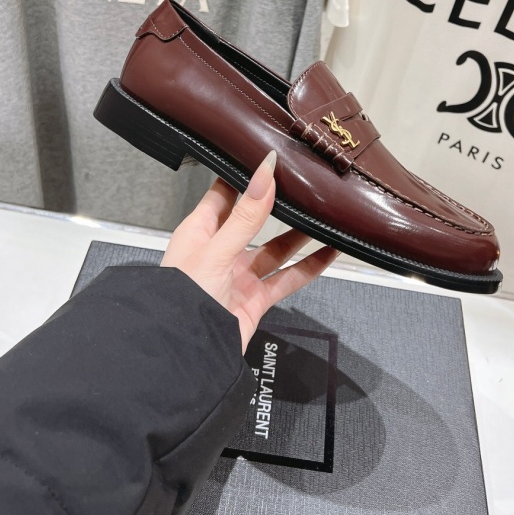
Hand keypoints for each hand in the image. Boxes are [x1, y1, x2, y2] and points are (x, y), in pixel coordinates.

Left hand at [161, 151, 337, 350]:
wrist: (185, 355)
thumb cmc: (183, 298)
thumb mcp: (217, 249)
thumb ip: (246, 215)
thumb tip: (266, 172)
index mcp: (199, 231)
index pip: (224, 194)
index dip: (245, 176)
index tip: (270, 159)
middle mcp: (219, 250)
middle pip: (253, 219)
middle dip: (277, 204)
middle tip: (304, 183)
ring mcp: (238, 276)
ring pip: (275, 249)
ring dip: (299, 235)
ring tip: (325, 215)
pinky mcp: (255, 299)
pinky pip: (286, 279)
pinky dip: (308, 268)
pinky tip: (329, 254)